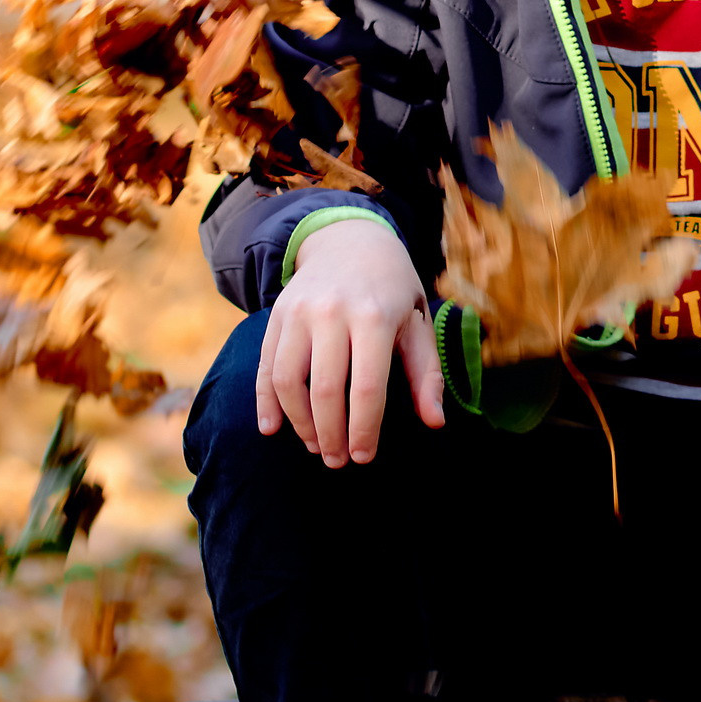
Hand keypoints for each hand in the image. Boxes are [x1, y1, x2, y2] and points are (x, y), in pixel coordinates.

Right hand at [257, 217, 443, 468]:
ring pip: (287, 381)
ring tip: (315, 445)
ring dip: (299, 423)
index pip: (366, 386)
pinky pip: (265, 366)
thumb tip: (435, 422)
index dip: (363, 428)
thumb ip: (427, 374)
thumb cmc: (392, 290)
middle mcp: (333, 312)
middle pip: (323, 390)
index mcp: (375, 315)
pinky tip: (272, 428)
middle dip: (330, 435)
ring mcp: (299, 312)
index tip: (363, 457)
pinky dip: (265, 402)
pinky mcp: (277, 315)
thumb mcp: (417, 323)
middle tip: (337, 461)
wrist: (350, 239)